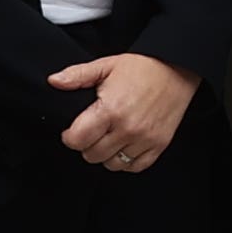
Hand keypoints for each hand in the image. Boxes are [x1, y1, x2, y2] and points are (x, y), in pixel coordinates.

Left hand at [49, 51, 197, 169]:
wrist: (178, 68)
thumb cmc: (142, 67)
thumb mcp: (107, 65)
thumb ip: (77, 75)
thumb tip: (53, 81)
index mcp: (111, 109)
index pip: (77, 140)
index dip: (69, 137)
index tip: (73, 130)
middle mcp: (128, 128)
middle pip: (92, 155)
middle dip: (87, 145)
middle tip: (93, 132)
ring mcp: (145, 138)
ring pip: (112, 164)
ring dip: (106, 154)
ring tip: (110, 138)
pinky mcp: (159, 144)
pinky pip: (135, 167)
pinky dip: (127, 161)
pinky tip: (125, 145)